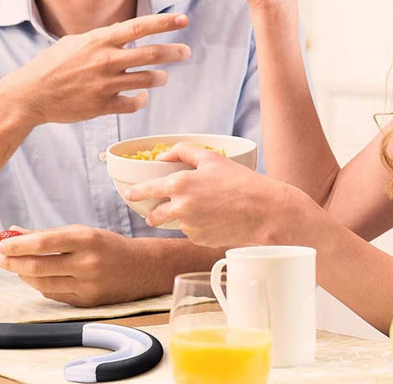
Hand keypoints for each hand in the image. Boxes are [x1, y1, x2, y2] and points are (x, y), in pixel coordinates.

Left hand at [0, 225, 169, 306]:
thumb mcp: (81, 232)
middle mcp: (86, 263)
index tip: (1, 244)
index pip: (43, 243)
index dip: (18, 245)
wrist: (140, 268)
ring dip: (23, 275)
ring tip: (14, 265)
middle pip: (38, 266)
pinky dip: (40, 285)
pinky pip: (54, 295)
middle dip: (13, 262)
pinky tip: (34, 277)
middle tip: (0, 257)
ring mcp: (86, 285)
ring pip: (42, 284)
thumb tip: (13, 232)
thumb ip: (47, 234)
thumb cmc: (106, 245)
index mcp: (85, 239)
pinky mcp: (86, 302)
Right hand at [3, 12, 190, 124]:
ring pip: (147, 79)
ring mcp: (105, 84)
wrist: (31, 94)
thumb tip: (124, 32)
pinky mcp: (103, 106)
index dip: (164, 23)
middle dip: (173, 52)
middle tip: (185, 52)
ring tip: (161, 76)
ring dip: (159, 77)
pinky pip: (133, 104)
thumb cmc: (52, 65)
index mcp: (99, 40)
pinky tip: (140, 97)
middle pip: (151, 54)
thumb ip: (102, 38)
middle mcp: (106, 60)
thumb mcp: (76, 42)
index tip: (183, 21)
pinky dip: (141, 100)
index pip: (139, 27)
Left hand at [125, 143, 303, 247]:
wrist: (263, 211)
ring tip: (204, 208)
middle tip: (158, 210)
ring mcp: (189, 227)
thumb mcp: (211, 158)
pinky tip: (214, 218)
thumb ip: (182, 151)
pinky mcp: (200, 240)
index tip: (129, 194)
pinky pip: (192, 233)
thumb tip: (162, 157)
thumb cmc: (239, 181)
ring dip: (181, 218)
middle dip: (153, 213)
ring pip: (176, 223)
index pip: (147, 190)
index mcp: (180, 184)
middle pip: (155, 215)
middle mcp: (180, 208)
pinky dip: (197, 226)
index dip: (135, 193)